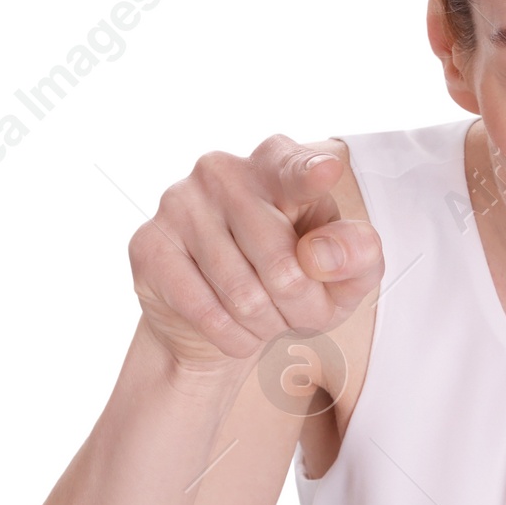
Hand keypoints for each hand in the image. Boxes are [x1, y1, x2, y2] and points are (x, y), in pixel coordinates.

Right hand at [128, 136, 383, 374]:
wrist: (220, 324)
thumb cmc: (292, 284)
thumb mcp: (342, 276)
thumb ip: (356, 257)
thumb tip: (319, 256)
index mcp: (276, 165)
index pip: (293, 166)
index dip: (309, 173)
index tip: (325, 172)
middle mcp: (224, 172)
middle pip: (283, 266)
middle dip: (301, 309)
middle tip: (296, 311)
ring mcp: (179, 203)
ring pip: (245, 297)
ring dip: (266, 326)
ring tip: (264, 317)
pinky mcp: (149, 246)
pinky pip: (207, 313)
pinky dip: (234, 339)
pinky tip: (234, 329)